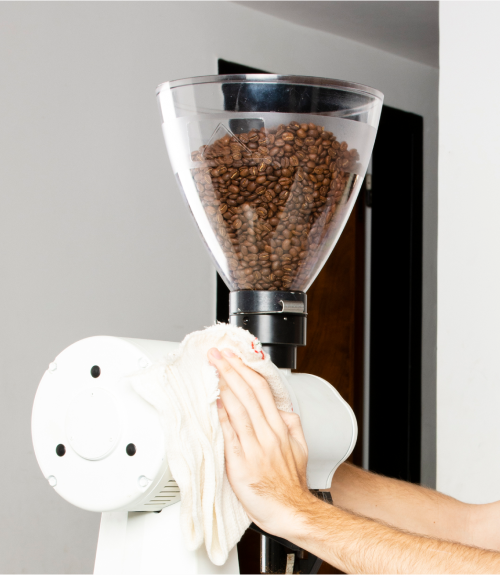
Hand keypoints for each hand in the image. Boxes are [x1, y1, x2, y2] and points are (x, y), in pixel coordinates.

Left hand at [208, 347, 313, 537]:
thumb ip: (291, 424)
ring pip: (239, 407)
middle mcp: (268, 433)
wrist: (289, 511)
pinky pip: (229, 433)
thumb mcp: (300, 447)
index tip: (234, 356)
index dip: (247, 370)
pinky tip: (214, 401)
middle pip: (249, 393)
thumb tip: (282, 407)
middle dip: (231, 369)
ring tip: (213, 369)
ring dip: (225, 384)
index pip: (262, 389)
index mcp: (281, 427)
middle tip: (217, 354)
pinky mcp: (240, 462)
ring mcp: (254, 447)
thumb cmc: (289, 483)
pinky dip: (221, 414)